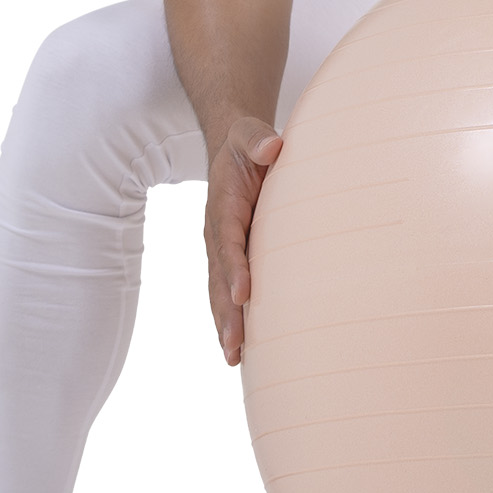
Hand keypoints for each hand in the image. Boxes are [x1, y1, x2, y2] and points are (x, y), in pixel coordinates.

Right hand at [203, 115, 284, 366]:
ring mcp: (222, 249)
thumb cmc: (248, 143)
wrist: (234, 148)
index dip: (234, 268)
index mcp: (224, 206)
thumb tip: (274, 148)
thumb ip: (258, 138)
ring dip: (225, 325)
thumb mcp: (250, 133)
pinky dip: (230, 318)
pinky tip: (241, 347)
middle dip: (225, 314)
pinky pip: (227, 291)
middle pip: (219, 278)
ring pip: (220, 292)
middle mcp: (218, 233)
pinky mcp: (231, 257)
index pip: (228, 241)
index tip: (243, 293)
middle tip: (235, 346)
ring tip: (234, 358)